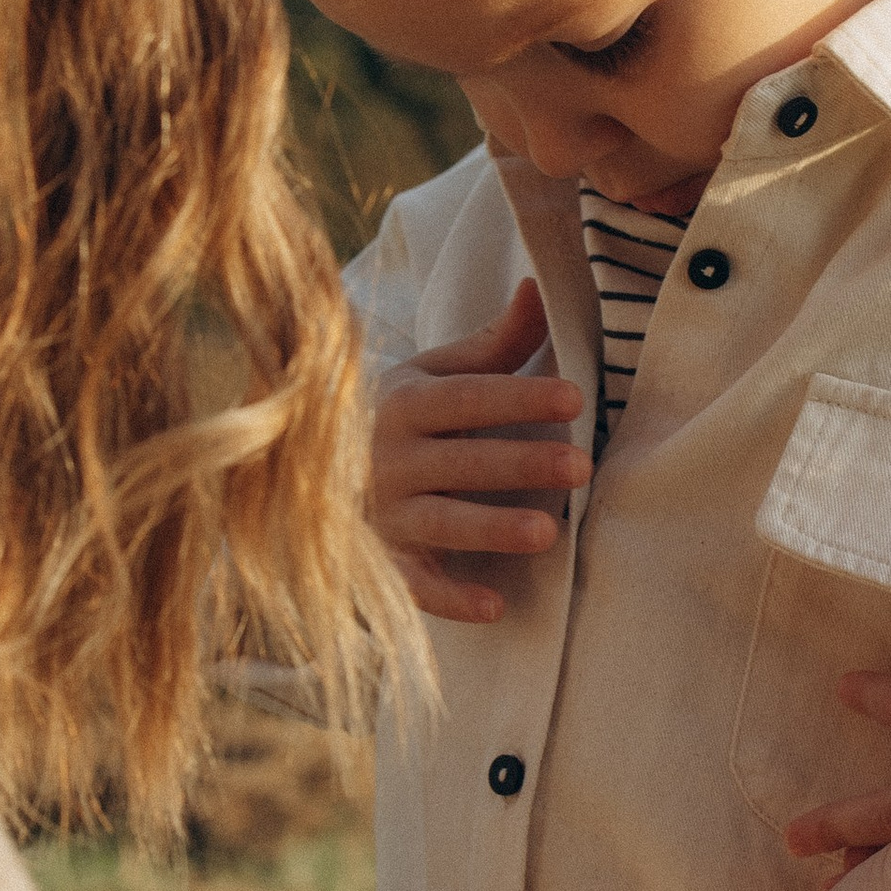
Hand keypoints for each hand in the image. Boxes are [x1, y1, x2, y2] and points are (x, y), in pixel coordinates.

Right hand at [370, 280, 589, 624]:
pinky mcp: (382, 562)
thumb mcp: (432, 375)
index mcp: (406, 403)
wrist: (309, 472)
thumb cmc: (398, 418)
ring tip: (547, 533)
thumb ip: (492, 343)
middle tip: (581, 467)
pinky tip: (493, 605)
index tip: (574, 398)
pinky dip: (449, 597)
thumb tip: (538, 286)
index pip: (468, 397)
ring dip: (491, 528)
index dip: (518, 398)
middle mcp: (389, 457)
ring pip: (441, 520)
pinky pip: (414, 583)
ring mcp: (384, 513)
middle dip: (521, 463)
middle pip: (462, 459)